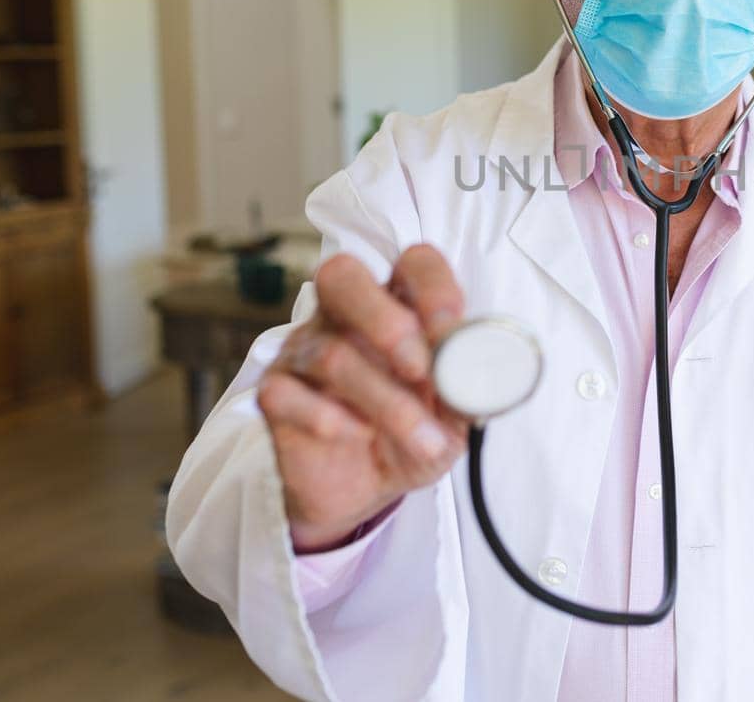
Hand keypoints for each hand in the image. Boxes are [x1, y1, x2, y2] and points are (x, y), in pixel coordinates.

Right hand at [257, 245, 468, 550]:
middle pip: (342, 276)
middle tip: (420, 369)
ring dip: (387, 402)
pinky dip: (327, 417)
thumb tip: (479, 377)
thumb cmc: (412, 435)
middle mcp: (344, 317)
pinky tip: (358, 435)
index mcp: (398, 306)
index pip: (413, 263)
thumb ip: (467, 393)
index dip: (434, 288)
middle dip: (385, 320)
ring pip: (332, 354)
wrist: (366, 491)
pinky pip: (284, 392)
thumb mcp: (454, 419)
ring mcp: (305, 351)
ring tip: (424, 440)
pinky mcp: (275, 393)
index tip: (453, 333)